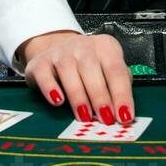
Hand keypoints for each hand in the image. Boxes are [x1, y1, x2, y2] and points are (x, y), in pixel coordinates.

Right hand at [19, 30, 134, 126]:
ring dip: (78, 96)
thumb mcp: (108, 68)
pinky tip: (58, 101)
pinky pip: (44, 75)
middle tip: (105, 119)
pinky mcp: (40, 63)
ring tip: (85, 116)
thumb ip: (119, 84)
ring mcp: (60, 52)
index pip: (116, 70)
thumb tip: (125, 110)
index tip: (125, 116)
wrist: (57, 48)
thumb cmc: (89, 65)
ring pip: (69, 71)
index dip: (121, 95)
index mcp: (105, 47)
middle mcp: (83, 46)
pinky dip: (51, 88)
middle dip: (100, 97)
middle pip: (92, 70)